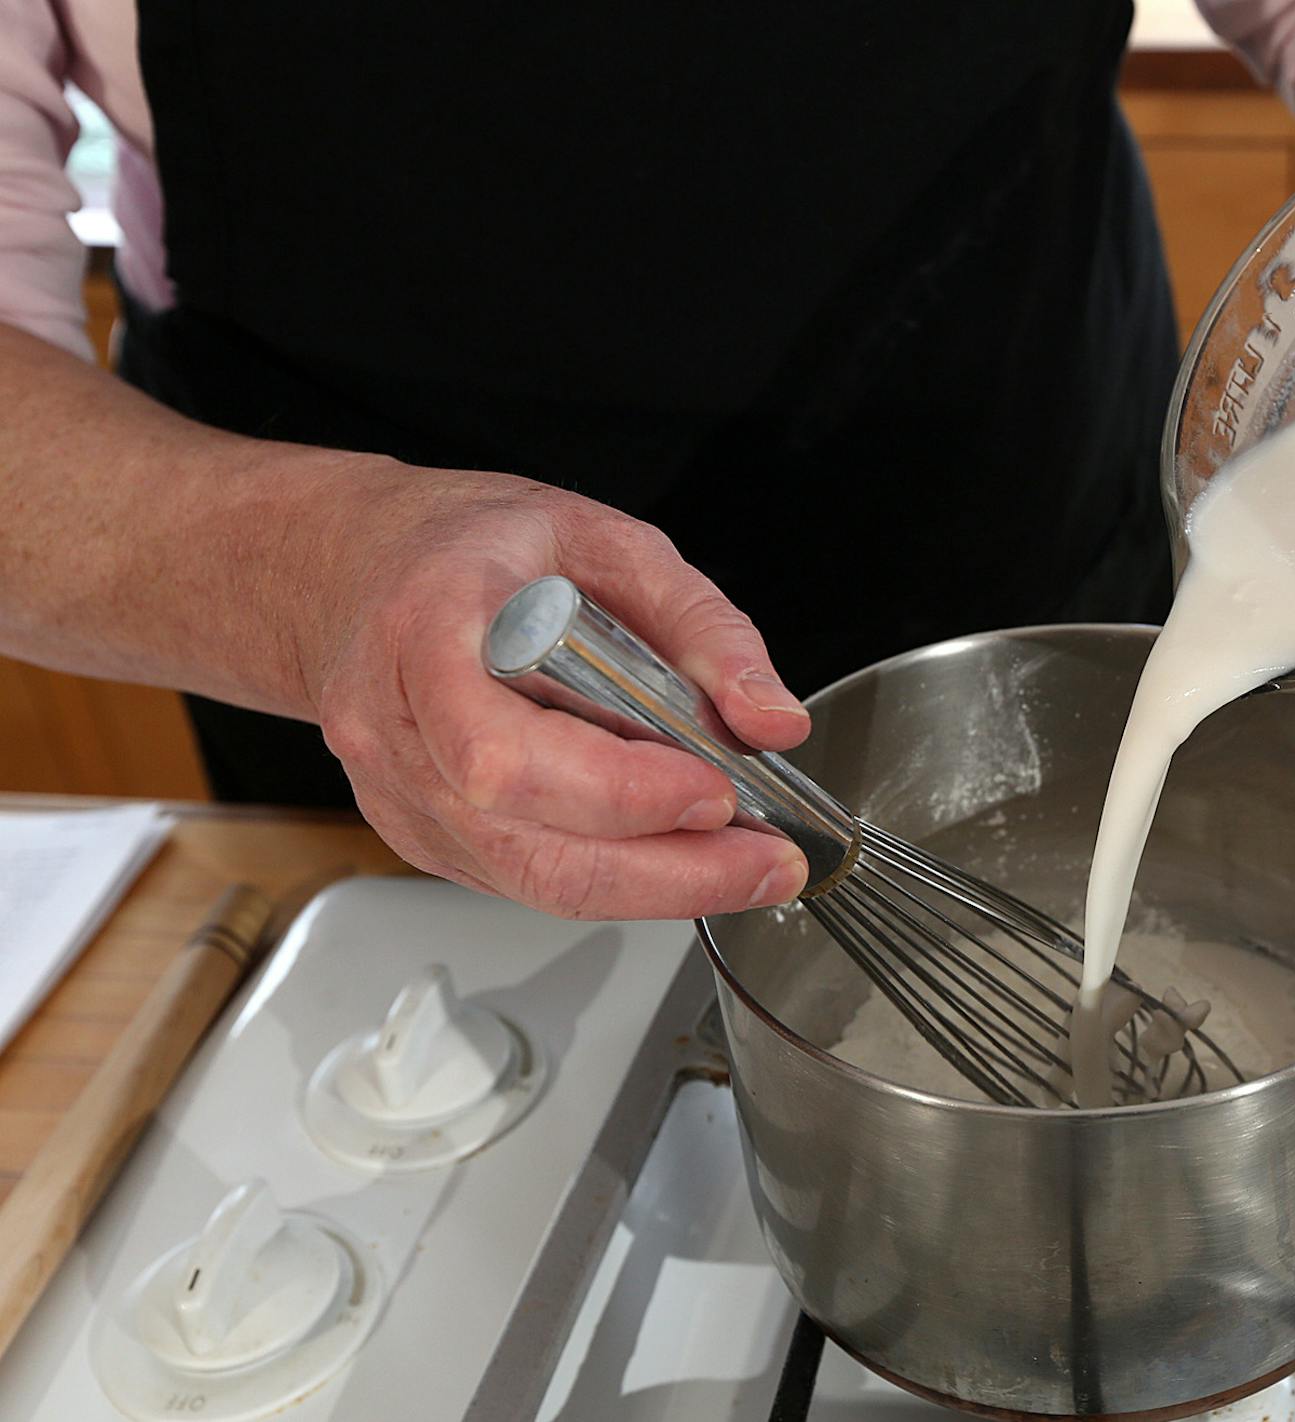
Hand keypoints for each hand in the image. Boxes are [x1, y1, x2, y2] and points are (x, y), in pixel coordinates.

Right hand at [303, 462, 813, 919]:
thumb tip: (771, 717)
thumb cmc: (470, 548)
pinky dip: (610, 880)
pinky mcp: (421, 833)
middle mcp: (397, 730)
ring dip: (653, 890)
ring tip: (742, 866)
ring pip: (529, 882)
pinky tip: (672, 854)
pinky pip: (521, 880)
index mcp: (428, 634)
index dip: (620, 791)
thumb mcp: (601, 539)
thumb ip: (700, 624)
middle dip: (665, 871)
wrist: (353, 567)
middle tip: (764, 861)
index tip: (715, 787)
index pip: (509, 755)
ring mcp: (399, 794)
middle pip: (528, 845)